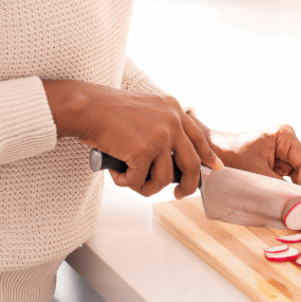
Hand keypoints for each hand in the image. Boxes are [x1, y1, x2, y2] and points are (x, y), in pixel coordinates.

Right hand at [42, 81, 222, 198]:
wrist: (87, 107)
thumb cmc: (107, 110)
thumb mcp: (146, 110)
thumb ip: (162, 126)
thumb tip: (172, 158)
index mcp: (174, 110)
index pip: (199, 138)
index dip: (207, 156)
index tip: (214, 167)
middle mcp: (172, 122)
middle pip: (192, 165)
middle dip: (188, 185)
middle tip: (180, 195)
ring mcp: (160, 137)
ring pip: (163, 179)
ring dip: (145, 185)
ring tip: (128, 178)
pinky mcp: (144, 151)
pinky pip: (139, 181)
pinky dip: (125, 181)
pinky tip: (115, 171)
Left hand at [204, 122, 300, 193]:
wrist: (214, 154)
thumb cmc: (233, 158)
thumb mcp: (258, 174)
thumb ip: (281, 188)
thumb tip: (300, 204)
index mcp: (285, 136)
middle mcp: (289, 141)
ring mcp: (286, 150)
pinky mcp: (280, 160)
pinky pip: (294, 175)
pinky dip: (295, 188)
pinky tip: (297, 201)